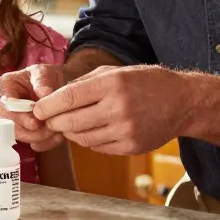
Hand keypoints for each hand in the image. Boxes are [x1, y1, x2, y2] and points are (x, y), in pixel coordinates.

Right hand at [0, 64, 65, 151]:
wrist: (55, 85)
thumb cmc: (45, 75)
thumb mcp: (44, 71)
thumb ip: (42, 80)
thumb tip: (44, 93)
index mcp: (6, 88)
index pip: (7, 106)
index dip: (20, 117)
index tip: (36, 122)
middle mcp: (8, 107)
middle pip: (11, 126)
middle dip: (31, 131)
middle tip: (50, 128)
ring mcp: (17, 122)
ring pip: (23, 137)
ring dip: (40, 137)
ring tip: (57, 131)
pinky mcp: (29, 132)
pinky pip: (34, 144)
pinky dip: (47, 142)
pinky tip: (59, 135)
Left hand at [35, 64, 188, 154]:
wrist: (182, 102)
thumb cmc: (147, 82)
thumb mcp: (116, 71)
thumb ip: (85, 83)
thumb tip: (55, 96)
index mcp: (112, 84)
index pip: (68, 98)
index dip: (47, 106)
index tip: (37, 109)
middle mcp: (118, 108)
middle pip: (71, 122)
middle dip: (54, 122)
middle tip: (48, 120)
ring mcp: (125, 131)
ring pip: (82, 138)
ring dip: (70, 132)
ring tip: (69, 124)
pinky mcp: (130, 147)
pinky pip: (98, 148)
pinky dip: (88, 140)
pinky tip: (90, 131)